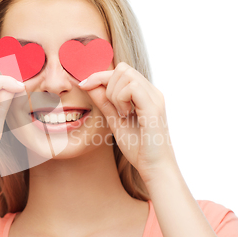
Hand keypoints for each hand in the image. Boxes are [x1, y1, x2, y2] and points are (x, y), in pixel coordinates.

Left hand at [78, 62, 176, 184]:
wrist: (154, 168)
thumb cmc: (138, 148)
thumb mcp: (115, 121)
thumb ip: (104, 102)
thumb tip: (88, 85)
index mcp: (145, 94)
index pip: (121, 71)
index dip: (99, 76)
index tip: (83, 85)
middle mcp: (152, 92)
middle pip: (122, 68)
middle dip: (107, 84)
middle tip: (113, 109)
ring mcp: (154, 97)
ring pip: (126, 74)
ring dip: (114, 93)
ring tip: (121, 114)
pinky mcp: (153, 106)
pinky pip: (131, 87)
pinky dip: (121, 99)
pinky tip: (126, 115)